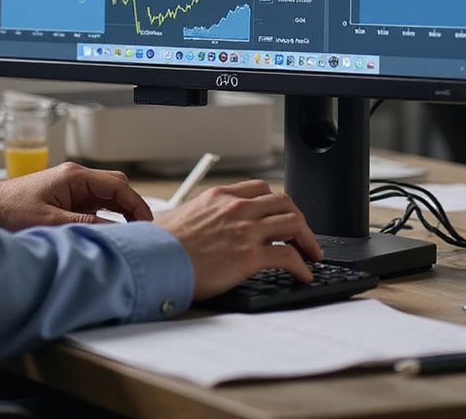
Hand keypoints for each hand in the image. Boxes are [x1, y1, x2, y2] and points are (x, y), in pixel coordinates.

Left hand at [0, 161, 153, 229]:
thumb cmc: (9, 212)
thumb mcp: (50, 222)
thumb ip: (85, 224)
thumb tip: (116, 233)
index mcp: (74, 176)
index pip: (118, 186)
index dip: (137, 205)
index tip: (148, 224)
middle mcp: (75, 178)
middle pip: (116, 188)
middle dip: (133, 208)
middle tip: (142, 232)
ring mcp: (71, 188)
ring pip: (107, 197)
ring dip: (120, 213)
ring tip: (130, 235)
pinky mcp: (64, 199)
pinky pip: (94, 205)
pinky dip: (106, 217)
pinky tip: (110, 233)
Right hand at [154, 180, 322, 299]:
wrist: (154, 259)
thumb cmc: (161, 242)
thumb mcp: (180, 215)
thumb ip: (198, 214)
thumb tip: (194, 224)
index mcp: (220, 196)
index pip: (260, 189)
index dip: (276, 203)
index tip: (281, 215)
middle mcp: (236, 207)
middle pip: (284, 202)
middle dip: (298, 219)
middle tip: (303, 236)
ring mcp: (245, 230)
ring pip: (293, 223)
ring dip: (307, 239)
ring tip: (310, 254)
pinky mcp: (249, 255)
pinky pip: (288, 256)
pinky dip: (302, 266)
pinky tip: (303, 275)